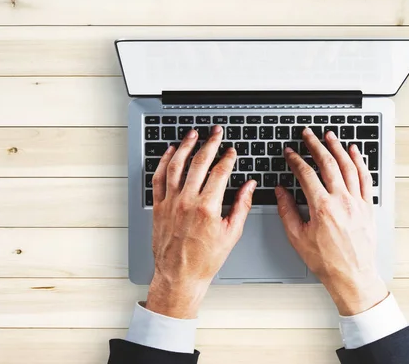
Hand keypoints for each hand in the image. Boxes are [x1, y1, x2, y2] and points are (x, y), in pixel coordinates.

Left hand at [146, 125, 255, 318]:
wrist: (180, 276)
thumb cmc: (205, 259)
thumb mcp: (232, 233)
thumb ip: (242, 205)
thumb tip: (250, 185)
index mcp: (208, 208)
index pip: (220, 172)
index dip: (227, 157)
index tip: (231, 151)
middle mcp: (187, 201)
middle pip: (199, 162)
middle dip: (210, 143)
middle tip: (216, 132)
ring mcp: (171, 203)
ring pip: (176, 165)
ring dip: (185, 146)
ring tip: (193, 134)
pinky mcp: (158, 207)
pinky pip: (158, 178)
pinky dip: (164, 162)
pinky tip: (170, 152)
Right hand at [275, 128, 387, 315]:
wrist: (352, 276)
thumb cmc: (326, 261)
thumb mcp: (297, 237)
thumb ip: (287, 211)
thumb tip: (281, 192)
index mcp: (322, 207)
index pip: (306, 174)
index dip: (295, 160)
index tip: (289, 153)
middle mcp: (341, 201)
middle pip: (327, 163)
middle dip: (315, 145)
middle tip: (308, 134)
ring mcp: (357, 202)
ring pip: (348, 166)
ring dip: (337, 148)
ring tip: (329, 136)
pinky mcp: (367, 206)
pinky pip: (365, 178)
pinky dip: (359, 162)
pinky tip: (354, 152)